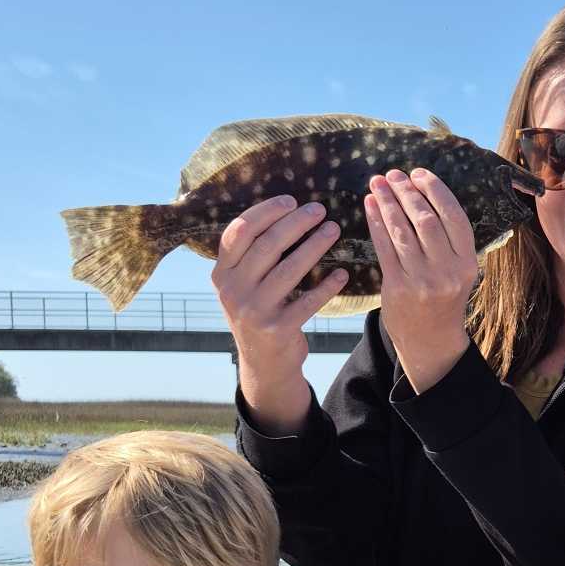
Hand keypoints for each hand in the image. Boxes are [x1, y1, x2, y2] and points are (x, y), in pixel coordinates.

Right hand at [213, 196, 347, 430]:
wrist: (264, 365)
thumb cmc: (259, 312)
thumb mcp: (243, 286)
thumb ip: (252, 256)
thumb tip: (284, 212)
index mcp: (221, 274)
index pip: (239, 232)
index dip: (265, 212)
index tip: (291, 200)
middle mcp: (232, 291)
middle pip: (267, 246)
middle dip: (296, 223)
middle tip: (320, 210)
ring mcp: (253, 312)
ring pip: (289, 269)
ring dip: (315, 246)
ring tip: (334, 230)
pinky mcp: (277, 330)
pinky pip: (308, 301)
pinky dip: (328, 286)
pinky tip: (343, 273)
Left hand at [365, 170, 477, 395]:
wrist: (430, 340)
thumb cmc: (443, 298)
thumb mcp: (458, 271)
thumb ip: (448, 240)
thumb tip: (423, 193)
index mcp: (468, 263)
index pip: (454, 217)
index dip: (435, 190)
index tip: (419, 174)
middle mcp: (448, 271)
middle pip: (426, 220)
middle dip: (407, 192)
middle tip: (393, 174)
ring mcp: (422, 281)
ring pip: (403, 231)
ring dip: (388, 202)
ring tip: (378, 184)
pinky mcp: (397, 288)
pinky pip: (384, 247)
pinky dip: (376, 222)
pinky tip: (370, 206)